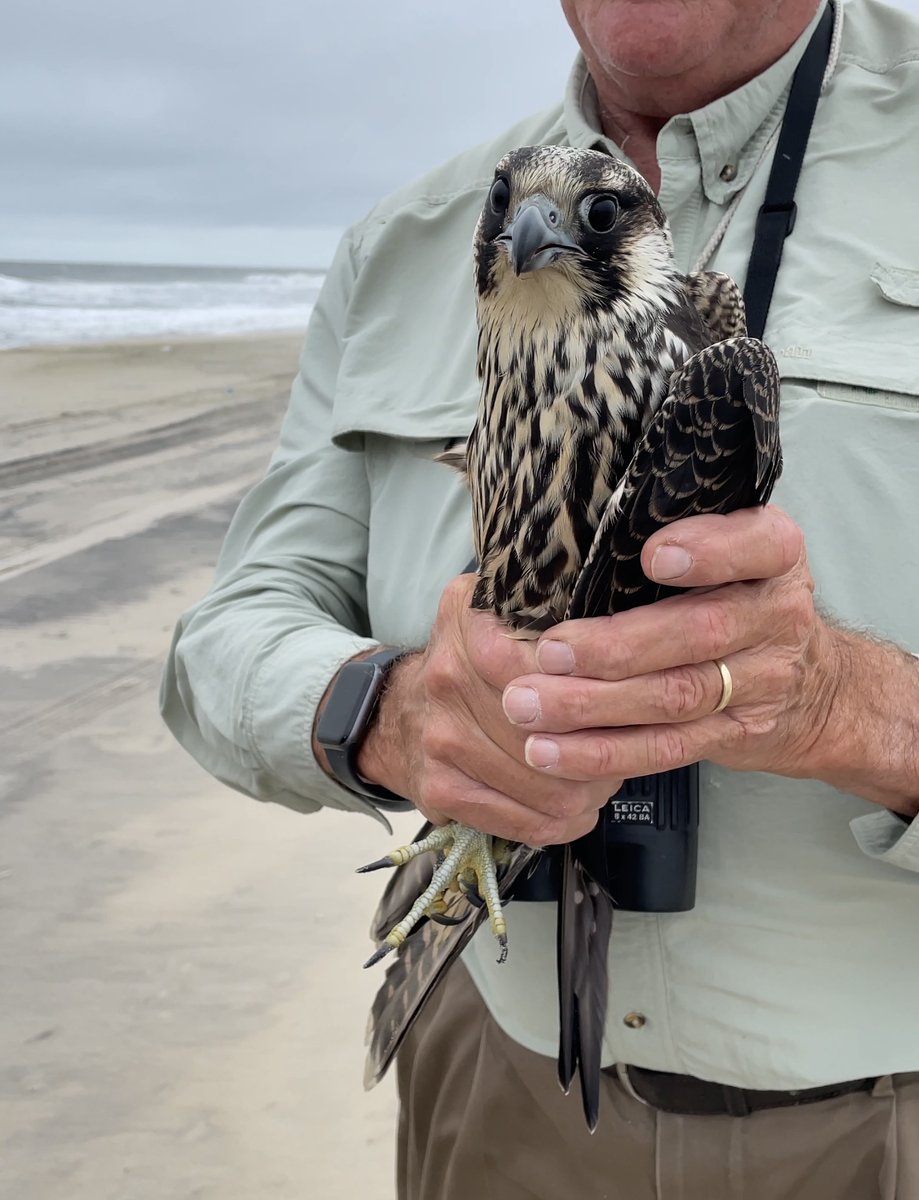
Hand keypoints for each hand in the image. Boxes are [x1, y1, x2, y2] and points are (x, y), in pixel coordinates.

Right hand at [356, 576, 619, 845]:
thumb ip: (551, 607)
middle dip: (602, 750)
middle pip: (558, 732)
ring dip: (587, 792)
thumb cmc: (467, 666)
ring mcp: (442, 736)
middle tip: (619, 750)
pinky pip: (521, 822)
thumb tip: (621, 633)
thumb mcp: (498, 611)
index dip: (600, 690)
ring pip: (548, 786)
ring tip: (597, 782)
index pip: (557, 666)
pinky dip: (558, 824)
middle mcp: (450, 676)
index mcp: (472, 621)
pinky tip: (570, 811)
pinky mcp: (439, 788)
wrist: (392, 712)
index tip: (621, 699)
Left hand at [500, 506, 844, 783]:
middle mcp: (777, 616)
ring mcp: (761, 681)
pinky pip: (665, 748)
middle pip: (699, 633)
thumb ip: (677, 532)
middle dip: (616, 647)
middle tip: (548, 652)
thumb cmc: (740, 595)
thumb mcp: (734, 547)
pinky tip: (551, 752)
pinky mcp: (735, 734)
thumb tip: (572, 533)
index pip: (756, 545)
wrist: (816, 690)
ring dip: (594, 706)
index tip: (653, 557)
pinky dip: (603, 752)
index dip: (709, 551)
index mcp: (775, 555)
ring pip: (675, 696)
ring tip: (530, 705)